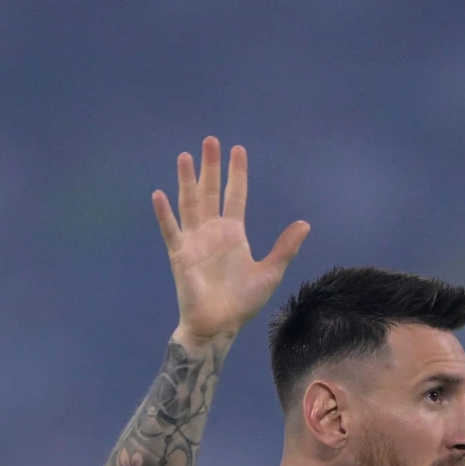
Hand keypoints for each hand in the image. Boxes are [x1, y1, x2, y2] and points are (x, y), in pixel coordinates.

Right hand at [151, 137, 309, 342]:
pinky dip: (164, 214)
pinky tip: (159, 194)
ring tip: (186, 156)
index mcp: (234, 233)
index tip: (238, 149)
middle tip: (211, 140)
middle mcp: (213, 231)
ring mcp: (194, 241)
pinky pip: (171, 231)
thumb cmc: (243, 302)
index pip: (235, 195)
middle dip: (211, 167)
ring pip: (190, 204)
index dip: (237, 173)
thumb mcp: (270, 272)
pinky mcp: (180, 255)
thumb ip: (285, 248)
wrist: (220, 325)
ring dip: (187, 180)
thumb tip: (305, 224)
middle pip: (210, 192)